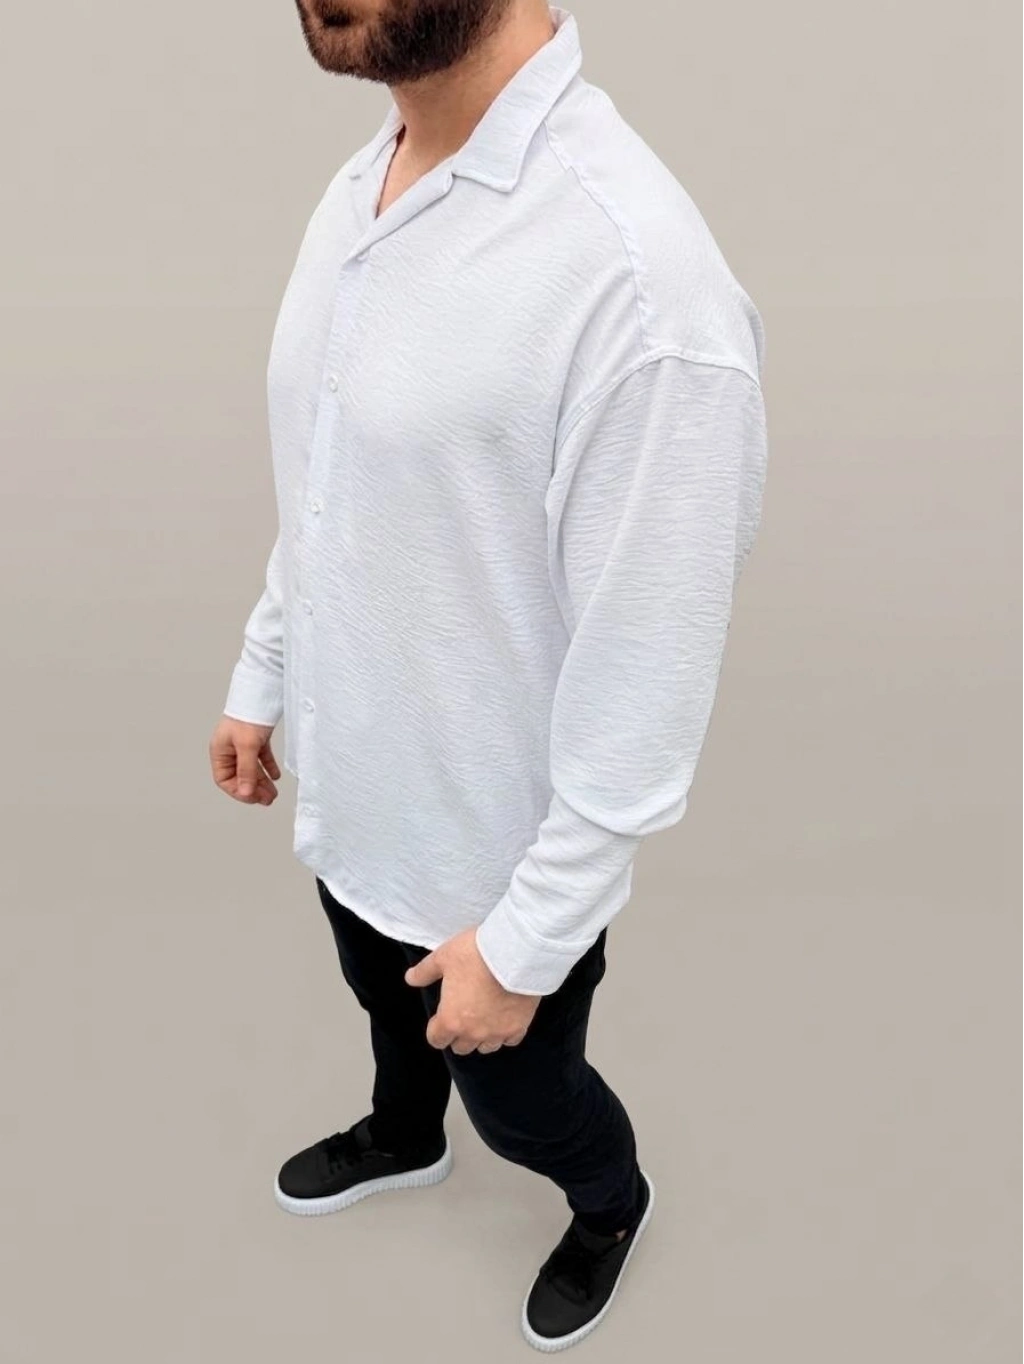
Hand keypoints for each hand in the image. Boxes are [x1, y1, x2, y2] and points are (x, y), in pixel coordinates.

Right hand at [209, 715, 280, 804]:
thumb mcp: (247, 747)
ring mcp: (242, 744)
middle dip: (253, 789)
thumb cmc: (248, 716)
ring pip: (251, 768)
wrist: (261, 692)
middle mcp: (229, 749)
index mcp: (220, 751)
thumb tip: (245, 793)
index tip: (253, 798)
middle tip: (268, 800)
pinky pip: (260, 757)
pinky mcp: (255, 738)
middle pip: (239, 776)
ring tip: (273, 793)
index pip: (224, 780)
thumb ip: (246, 771)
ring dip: (262, 782)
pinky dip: (268, 767)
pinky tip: (276, 776)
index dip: (238, 791)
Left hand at [404, 926, 541, 1054]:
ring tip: (484, 1017)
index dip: (436, 1030)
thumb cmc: (475, 954)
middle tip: (463, 1014)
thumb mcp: (443, 957)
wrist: (514, 952)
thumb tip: (410, 979)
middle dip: (458, 1034)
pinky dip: (505, 1033)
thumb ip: (425, 972)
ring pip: (486, 1047)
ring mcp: (497, 1032)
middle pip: (461, 1047)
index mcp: (450, 1020)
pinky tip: (504, 1018)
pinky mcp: (519, 1027)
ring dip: (482, 1037)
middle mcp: (473, 1033)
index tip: (441, 1018)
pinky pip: (509, 1040)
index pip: (437, 1040)